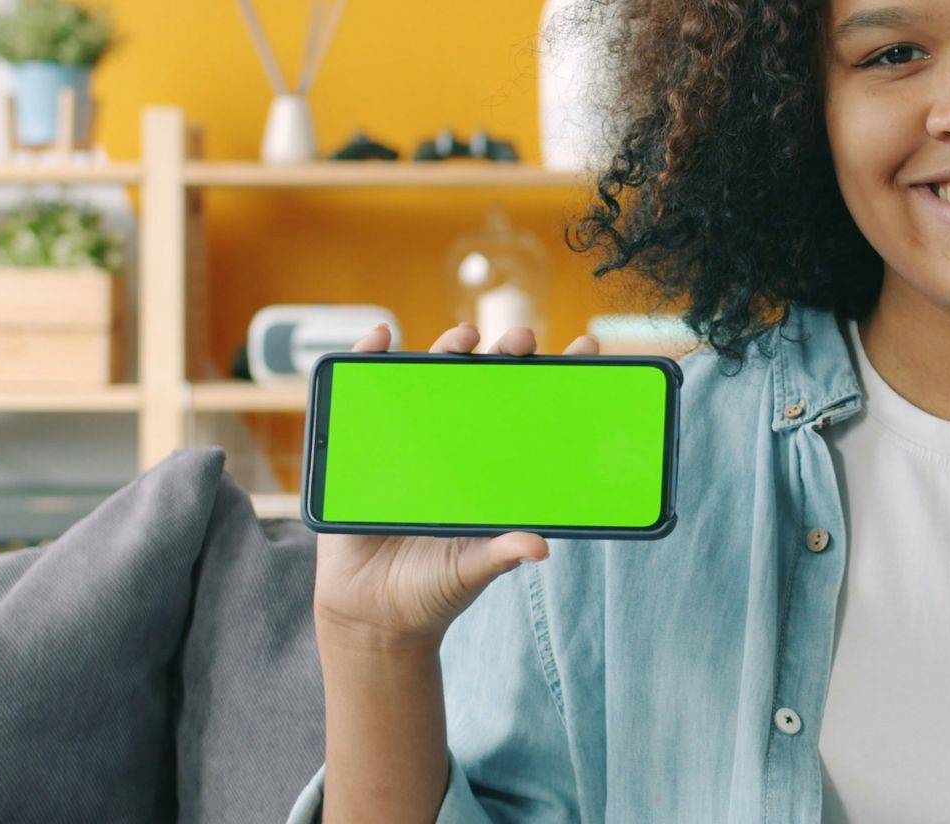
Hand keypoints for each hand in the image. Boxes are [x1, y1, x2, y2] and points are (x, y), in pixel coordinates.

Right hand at [311, 321, 600, 646]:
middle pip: (485, 385)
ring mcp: (411, 441)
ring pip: (432, 381)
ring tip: (464, 335)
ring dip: (447, 348)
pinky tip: (381, 336)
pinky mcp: (364, 445)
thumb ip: (501, 554)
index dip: (556, 381)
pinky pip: (364, 394)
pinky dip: (369, 359)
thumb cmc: (431, 589)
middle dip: (505, 353)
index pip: (530, 413)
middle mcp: (456, 446)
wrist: (371, 614)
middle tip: (521, 339)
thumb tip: (540, 547)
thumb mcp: (471, 569)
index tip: (585, 351)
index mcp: (491, 469)